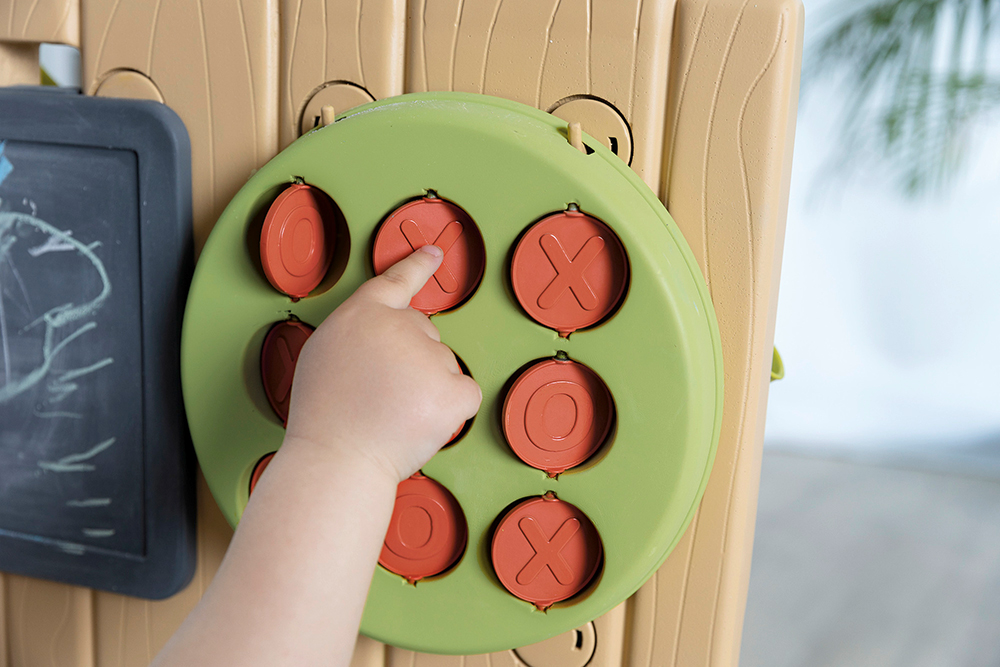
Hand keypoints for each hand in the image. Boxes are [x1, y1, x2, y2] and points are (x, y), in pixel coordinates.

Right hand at [284, 245, 481, 482]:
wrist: (337, 458)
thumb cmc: (325, 418)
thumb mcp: (324, 354)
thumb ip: (357, 335)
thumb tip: (380, 341)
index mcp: (362, 314)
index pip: (396, 281)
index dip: (417, 265)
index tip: (434, 253)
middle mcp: (399, 326)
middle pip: (424, 335)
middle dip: (411, 362)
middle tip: (381, 395)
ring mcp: (429, 356)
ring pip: (443, 367)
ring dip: (427, 390)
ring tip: (391, 414)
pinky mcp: (452, 389)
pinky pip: (466, 393)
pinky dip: (451, 411)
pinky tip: (421, 422)